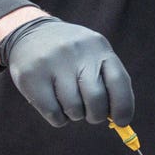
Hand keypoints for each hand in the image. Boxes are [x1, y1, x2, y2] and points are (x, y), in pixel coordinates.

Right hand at [0, 17, 134, 126]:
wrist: (31, 33)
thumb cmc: (72, 56)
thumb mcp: (93, 56)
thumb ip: (108, 82)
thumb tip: (120, 120)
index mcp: (98, 47)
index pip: (119, 81)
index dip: (123, 107)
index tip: (121, 121)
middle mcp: (77, 52)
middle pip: (96, 99)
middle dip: (96, 115)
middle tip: (91, 114)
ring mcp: (53, 63)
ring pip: (74, 109)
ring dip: (75, 115)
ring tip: (69, 102)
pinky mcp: (31, 76)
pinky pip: (54, 113)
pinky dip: (58, 118)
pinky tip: (55, 104)